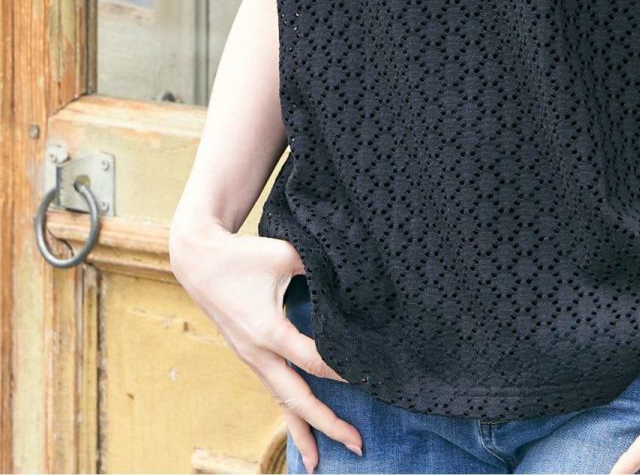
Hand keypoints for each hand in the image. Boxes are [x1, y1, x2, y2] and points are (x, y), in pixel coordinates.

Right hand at [168, 221, 361, 471]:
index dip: (344, 371)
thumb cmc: (245, 255)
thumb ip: (321, 267)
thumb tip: (356, 274)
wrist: (198, 260)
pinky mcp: (250, 356)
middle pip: (297, 399)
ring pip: (281, 402)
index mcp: (269, 331)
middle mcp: (259, 353)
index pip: (314, 360)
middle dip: (327, 424)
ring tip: (318, 462)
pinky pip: (272, 391)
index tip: (373, 379)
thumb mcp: (287, 254)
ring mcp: (252, 359)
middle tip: (357, 446)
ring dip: (303, 431)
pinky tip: (299, 430)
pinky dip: (288, 412)